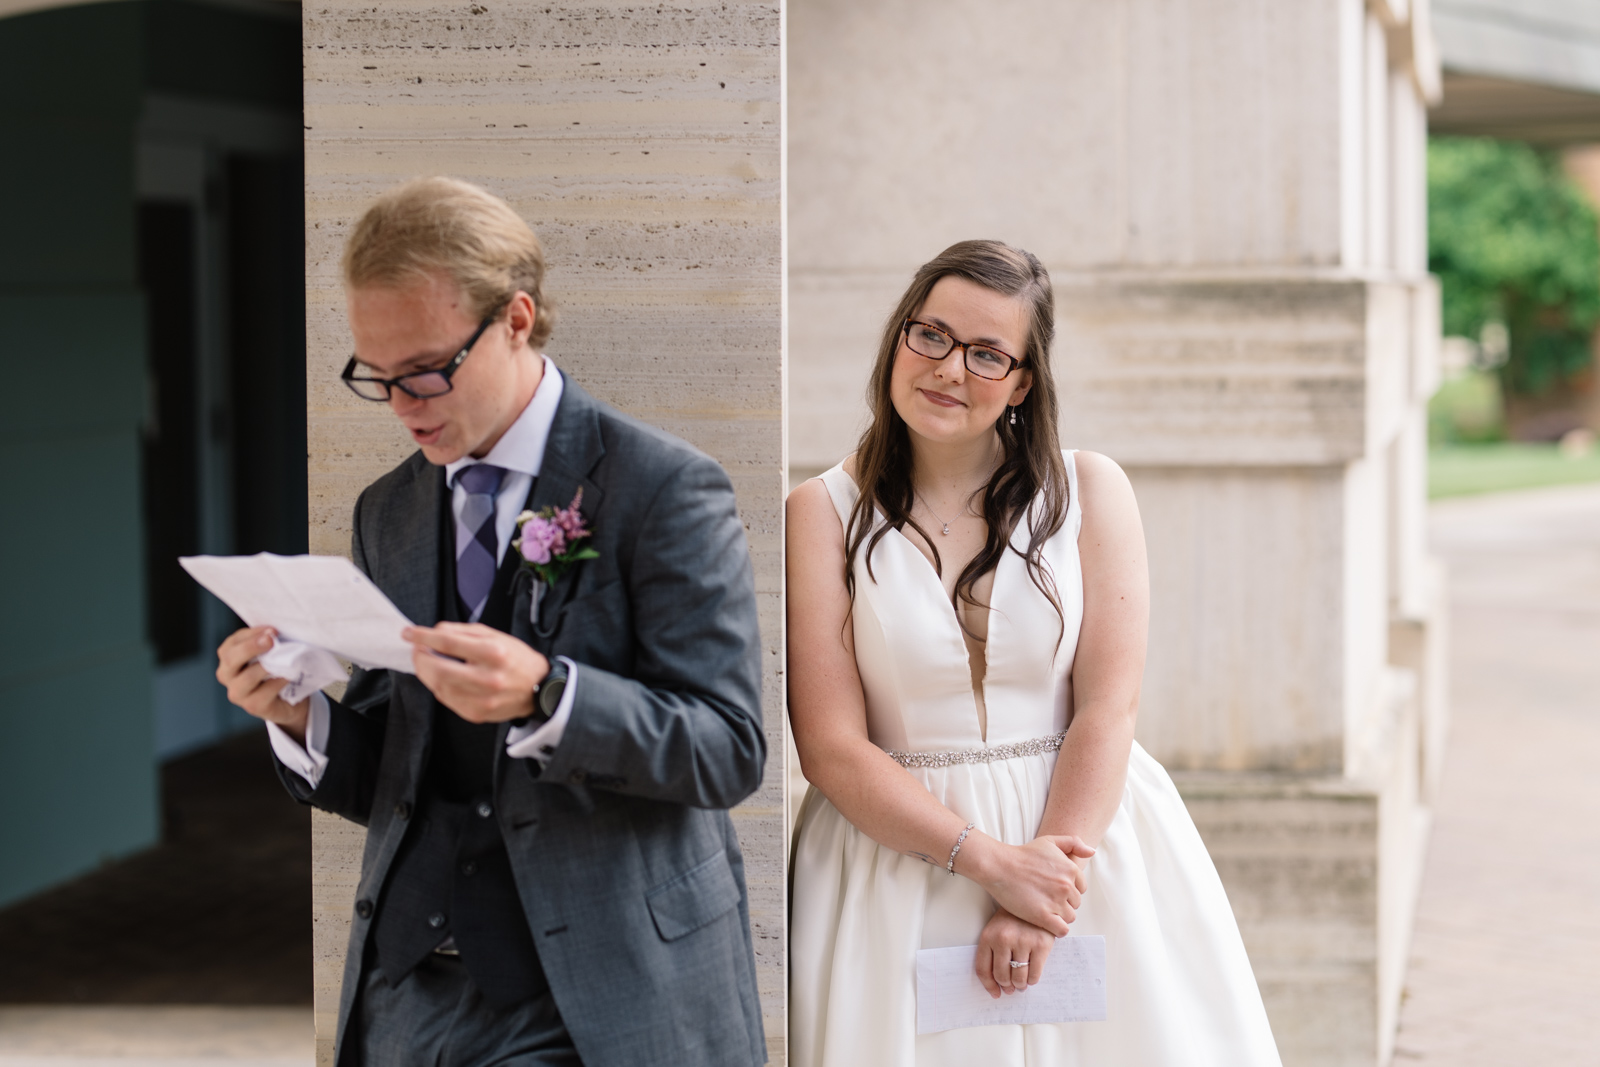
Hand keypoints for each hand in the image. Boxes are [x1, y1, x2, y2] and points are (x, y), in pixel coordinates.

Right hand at [216, 626, 309, 740]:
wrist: (289, 700)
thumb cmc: (276, 669)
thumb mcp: (269, 653)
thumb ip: (267, 643)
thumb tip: (274, 633)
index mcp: (228, 658)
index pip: (233, 642)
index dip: (251, 634)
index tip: (272, 630)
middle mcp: (226, 675)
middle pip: (231, 658)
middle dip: (251, 647)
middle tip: (271, 640)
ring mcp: (237, 693)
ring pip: (247, 677)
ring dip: (267, 666)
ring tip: (284, 661)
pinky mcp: (252, 706)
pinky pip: (264, 693)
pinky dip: (278, 682)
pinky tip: (288, 676)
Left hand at [404, 622, 549, 723]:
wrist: (539, 689)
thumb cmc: (516, 659)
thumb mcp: (494, 635)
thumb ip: (462, 631)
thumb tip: (433, 632)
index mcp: (494, 653)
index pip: (448, 642)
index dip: (423, 637)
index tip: (409, 633)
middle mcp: (488, 678)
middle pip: (438, 669)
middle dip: (420, 658)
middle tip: (417, 650)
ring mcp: (481, 700)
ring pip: (438, 686)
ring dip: (427, 672)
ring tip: (429, 662)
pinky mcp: (476, 714)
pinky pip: (446, 699)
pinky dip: (438, 686)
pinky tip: (443, 677)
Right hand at [962, 834, 1093, 936]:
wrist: (1000, 866)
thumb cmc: (1023, 854)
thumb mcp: (1050, 841)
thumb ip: (1073, 843)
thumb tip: (1091, 852)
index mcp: (1071, 869)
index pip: (1081, 888)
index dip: (1068, 890)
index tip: (1054, 890)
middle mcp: (1067, 886)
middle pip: (1075, 903)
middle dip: (1064, 903)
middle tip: (1047, 899)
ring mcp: (1056, 902)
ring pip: (1070, 917)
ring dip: (1059, 916)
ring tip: (1045, 910)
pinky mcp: (1043, 916)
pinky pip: (1062, 930)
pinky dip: (1056, 929)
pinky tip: (1046, 923)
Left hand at [976, 907, 1056, 997]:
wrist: (1035, 901)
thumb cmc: (1014, 918)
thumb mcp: (997, 929)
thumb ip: (993, 952)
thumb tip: (997, 984)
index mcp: (989, 936)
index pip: (983, 969)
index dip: (989, 985)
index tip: (995, 993)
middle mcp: (1004, 939)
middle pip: (1001, 976)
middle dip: (1007, 986)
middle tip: (1011, 987)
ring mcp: (1023, 941)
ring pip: (1018, 978)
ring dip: (1020, 985)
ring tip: (1022, 983)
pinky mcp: (1041, 944)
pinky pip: (1034, 974)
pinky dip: (1032, 980)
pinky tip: (1032, 975)